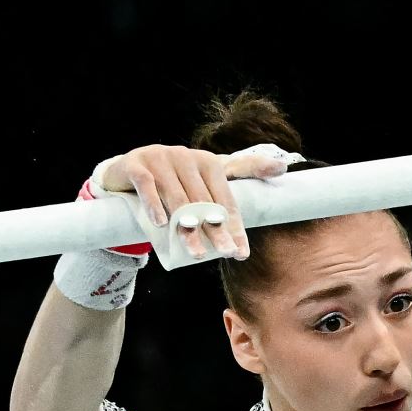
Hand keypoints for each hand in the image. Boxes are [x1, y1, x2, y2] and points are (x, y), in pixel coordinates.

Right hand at [98, 145, 291, 259]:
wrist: (128, 171)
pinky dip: (154, 205)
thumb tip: (283, 167)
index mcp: (207, 162)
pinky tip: (162, 223)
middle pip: (203, 201)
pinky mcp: (137, 164)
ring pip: (177, 197)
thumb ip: (241, 172)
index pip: (225, 198)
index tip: (241, 252)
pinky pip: (147, 186)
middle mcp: (186, 156)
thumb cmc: (175, 180)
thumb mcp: (206, 178)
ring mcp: (160, 158)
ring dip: (186, 226)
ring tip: (195, 251)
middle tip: (224, 253)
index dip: (234, 225)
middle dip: (215, 230)